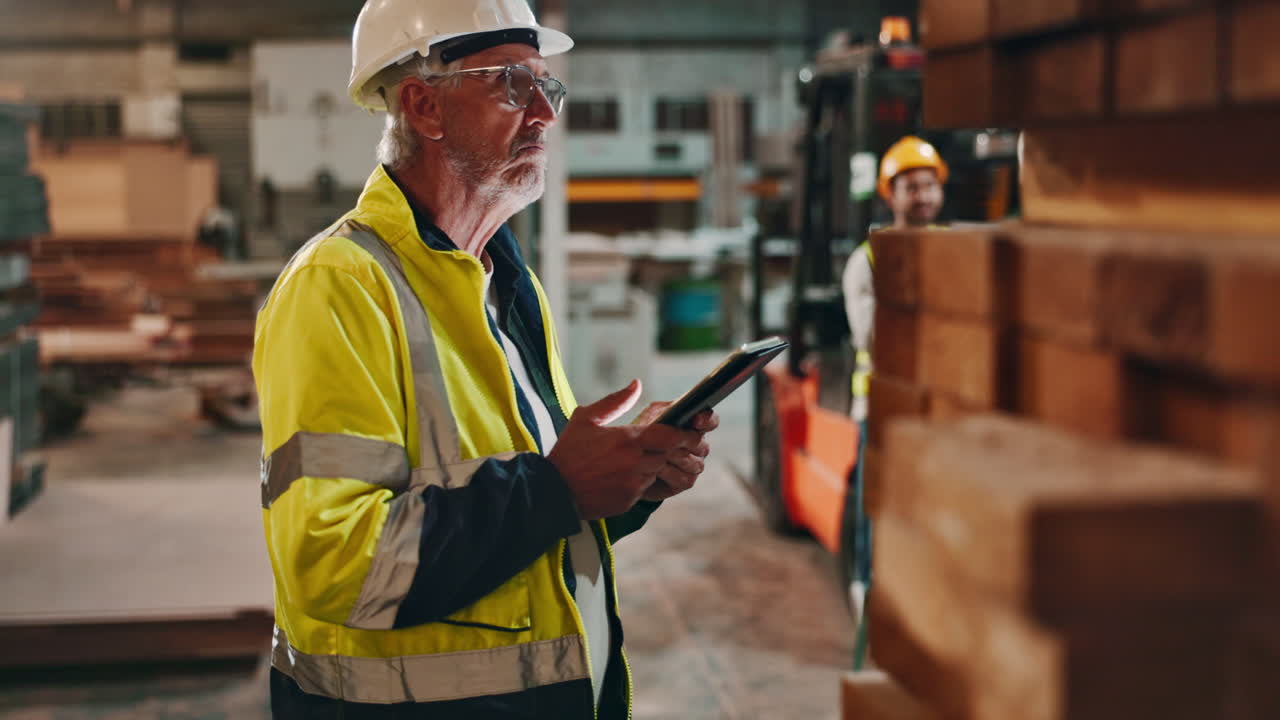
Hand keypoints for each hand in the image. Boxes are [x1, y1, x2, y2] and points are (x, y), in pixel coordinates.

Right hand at [548, 380, 703, 520]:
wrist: (553, 492)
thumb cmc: (568, 453)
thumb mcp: (585, 418)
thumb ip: (615, 401)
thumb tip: (636, 383)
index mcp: (627, 440)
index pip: (669, 436)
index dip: (683, 433)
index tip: (689, 430)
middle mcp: (635, 463)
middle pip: (669, 454)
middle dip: (671, 449)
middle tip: (671, 443)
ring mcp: (633, 484)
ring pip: (658, 471)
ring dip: (655, 464)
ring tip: (640, 457)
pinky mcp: (629, 500)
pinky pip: (646, 488)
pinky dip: (642, 480)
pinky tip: (626, 473)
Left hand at [631, 405, 718, 501]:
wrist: (628, 465)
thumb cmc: (640, 436)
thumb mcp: (650, 417)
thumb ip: (664, 409)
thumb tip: (659, 398)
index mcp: (693, 426)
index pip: (711, 421)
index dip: (707, 420)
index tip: (695, 420)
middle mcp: (698, 445)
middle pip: (701, 444)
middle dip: (683, 442)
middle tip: (666, 441)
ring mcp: (694, 464)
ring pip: (695, 463)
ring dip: (674, 458)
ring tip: (657, 454)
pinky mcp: (685, 482)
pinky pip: (685, 478)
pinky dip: (670, 473)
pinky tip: (656, 469)